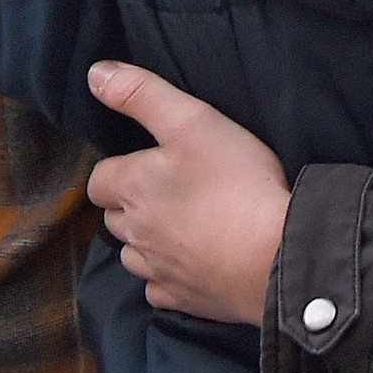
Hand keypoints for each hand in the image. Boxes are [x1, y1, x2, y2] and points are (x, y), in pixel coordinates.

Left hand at [86, 62, 290, 323]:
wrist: (276, 256)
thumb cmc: (236, 183)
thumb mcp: (192, 119)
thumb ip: (141, 93)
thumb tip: (96, 74)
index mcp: (133, 188)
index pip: (100, 179)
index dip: (119, 170)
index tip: (147, 164)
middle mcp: (136, 232)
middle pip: (115, 218)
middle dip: (131, 205)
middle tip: (170, 190)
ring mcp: (158, 270)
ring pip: (134, 255)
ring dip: (147, 241)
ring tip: (181, 226)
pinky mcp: (183, 299)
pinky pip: (160, 289)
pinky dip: (168, 277)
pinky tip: (193, 263)